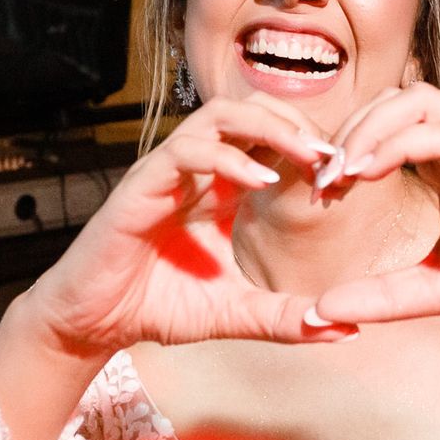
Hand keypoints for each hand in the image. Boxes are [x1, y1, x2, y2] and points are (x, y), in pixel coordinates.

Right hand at [19, 93, 347, 357]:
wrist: (94, 323)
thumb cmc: (158, 307)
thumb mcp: (236, 313)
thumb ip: (286, 317)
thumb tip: (345, 329)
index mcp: (222, 188)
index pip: (273, 140)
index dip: (312, 150)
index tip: (344, 179)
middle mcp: (198, 171)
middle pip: (254, 111)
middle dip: (300, 127)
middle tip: (334, 162)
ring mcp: (169, 172)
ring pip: (221, 115)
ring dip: (271, 127)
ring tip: (307, 157)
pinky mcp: (141, 186)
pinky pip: (186, 150)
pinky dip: (227, 157)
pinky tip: (260, 182)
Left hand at [310, 82, 439, 359]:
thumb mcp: (435, 290)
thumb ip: (382, 296)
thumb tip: (319, 311)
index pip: (390, 121)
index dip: (347, 144)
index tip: (319, 190)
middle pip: (397, 98)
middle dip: (350, 130)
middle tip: (321, 180)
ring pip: (418, 101)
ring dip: (369, 130)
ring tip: (339, 174)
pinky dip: (400, 143)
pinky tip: (369, 173)